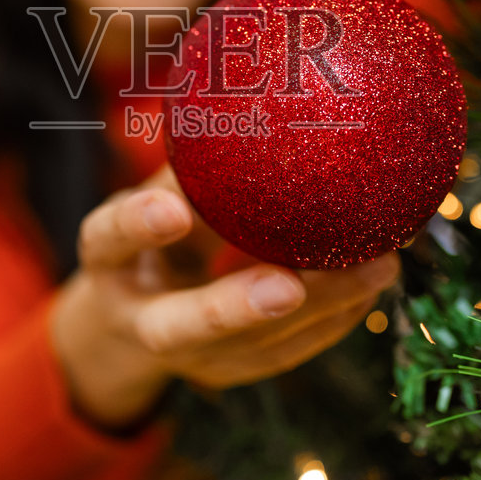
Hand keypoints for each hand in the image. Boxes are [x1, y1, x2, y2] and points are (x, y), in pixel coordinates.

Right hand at [49, 167, 398, 429]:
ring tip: (373, 269)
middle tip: (290, 287)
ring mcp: (186, 359)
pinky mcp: (230, 372)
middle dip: (237, 309)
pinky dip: (332, 322)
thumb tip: (251, 107)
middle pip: (180, 328)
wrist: (126, 324)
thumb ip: (188, 171)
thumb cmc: (149, 239)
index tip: (174, 209)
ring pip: (249, 350)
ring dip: (315, 312)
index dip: (139, 226)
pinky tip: (371, 287)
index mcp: (108, 263)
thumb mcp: (150, 200)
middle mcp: (139, 320)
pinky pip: (284, 355)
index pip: (110, 240)